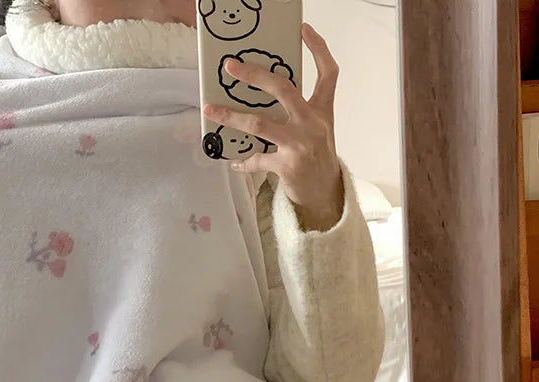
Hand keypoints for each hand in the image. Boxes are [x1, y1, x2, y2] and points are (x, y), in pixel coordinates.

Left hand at [204, 23, 343, 231]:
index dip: (318, 49)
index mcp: (322, 111)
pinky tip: (233, 162)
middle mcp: (312, 124)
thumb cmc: (317, 158)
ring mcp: (300, 145)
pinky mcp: (287, 166)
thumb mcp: (318, 130)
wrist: (325, 194)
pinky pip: (257, 159)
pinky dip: (243, 162)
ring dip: (231, 116)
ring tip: (210, 109)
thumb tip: (265, 93)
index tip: (303, 30)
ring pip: (259, 124)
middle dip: (254, 75)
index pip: (328, 74)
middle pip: (283, 89)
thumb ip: (301, 111)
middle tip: (230, 67)